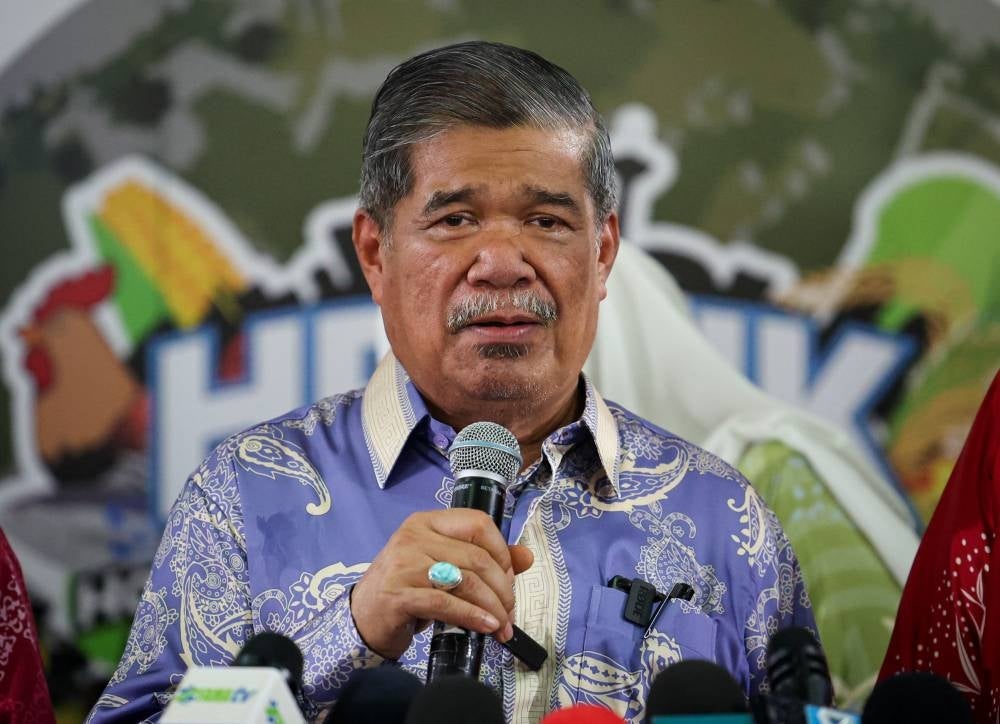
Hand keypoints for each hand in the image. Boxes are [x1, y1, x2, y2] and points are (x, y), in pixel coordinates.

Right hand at [350, 509, 533, 658]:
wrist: (364, 617)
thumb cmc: (408, 588)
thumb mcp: (445, 566)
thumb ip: (485, 558)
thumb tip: (527, 556)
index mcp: (427, 521)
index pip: (478, 523)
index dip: (502, 551)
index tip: (510, 578)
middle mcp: (414, 536)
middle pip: (476, 557)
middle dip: (502, 589)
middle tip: (509, 612)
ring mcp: (404, 564)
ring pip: (465, 581)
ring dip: (492, 607)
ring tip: (502, 626)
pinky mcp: (399, 594)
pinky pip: (447, 603)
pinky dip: (473, 617)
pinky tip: (486, 627)